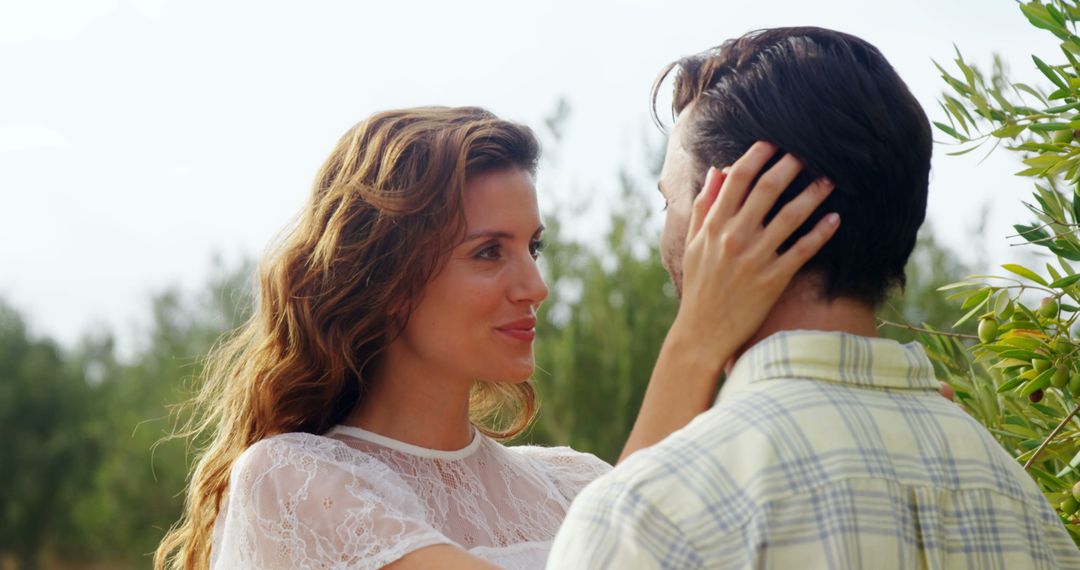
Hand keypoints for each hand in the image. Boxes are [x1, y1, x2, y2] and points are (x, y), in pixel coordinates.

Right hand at [671, 141, 838, 372]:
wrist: (702, 333)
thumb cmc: (699, 287)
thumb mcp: (692, 244)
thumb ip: (704, 207)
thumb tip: (717, 171)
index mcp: (713, 226)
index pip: (737, 179)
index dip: (757, 156)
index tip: (773, 142)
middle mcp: (733, 238)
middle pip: (767, 190)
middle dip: (790, 166)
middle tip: (809, 152)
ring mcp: (754, 259)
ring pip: (790, 217)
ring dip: (813, 194)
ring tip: (829, 179)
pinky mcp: (772, 280)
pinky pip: (802, 250)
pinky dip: (820, 232)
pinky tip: (835, 218)